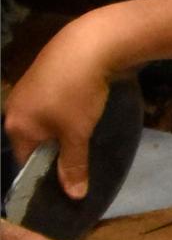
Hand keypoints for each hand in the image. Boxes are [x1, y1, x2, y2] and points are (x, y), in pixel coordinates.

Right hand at [5, 14, 121, 199]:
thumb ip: (73, 165)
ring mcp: (27, 89)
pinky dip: (61, 112)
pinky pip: (48, 104)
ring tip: (80, 135)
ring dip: (58, 131)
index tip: (65, 180)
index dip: (44, 174)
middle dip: (51, 152)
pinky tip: (79, 111)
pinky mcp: (42, 75)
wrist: (89, 43)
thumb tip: (73, 196)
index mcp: (16, 127)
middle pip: (30, 141)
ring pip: (41, 122)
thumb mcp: (77, 134)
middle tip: (76, 159)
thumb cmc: (77, 94)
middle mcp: (14, 108)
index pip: (24, 162)